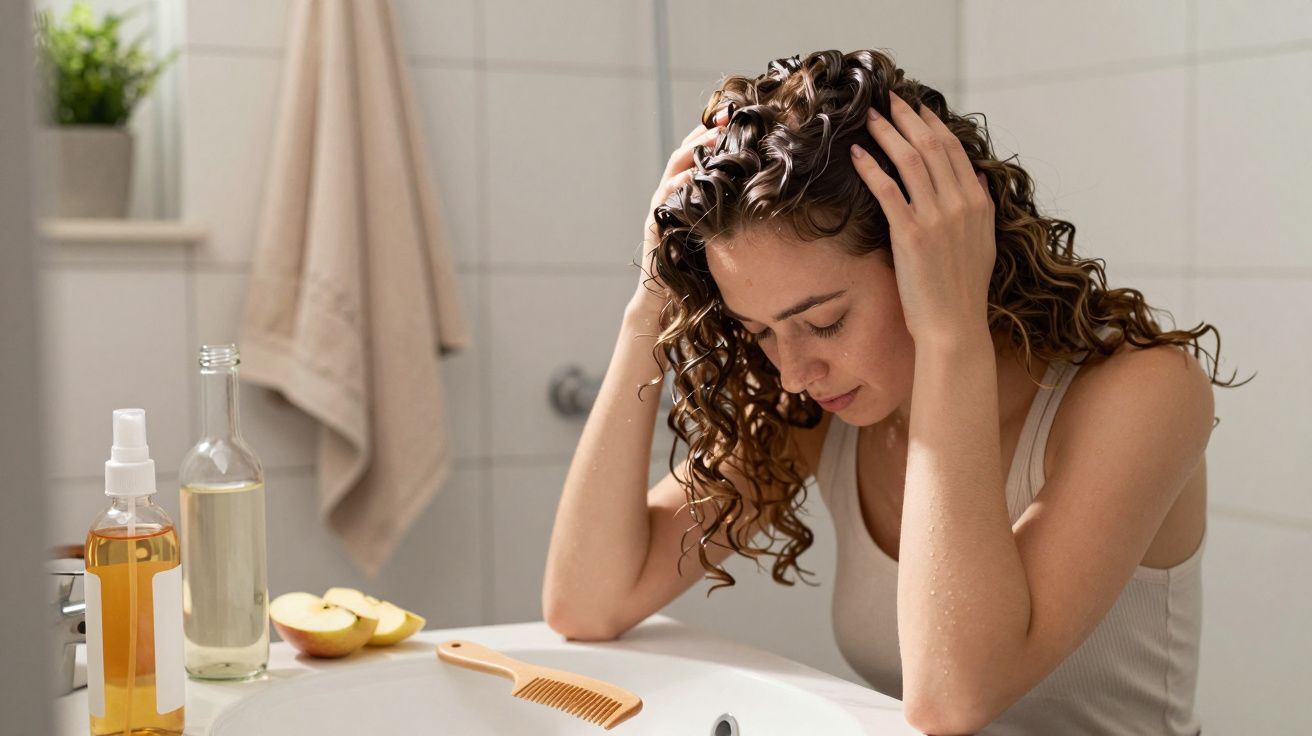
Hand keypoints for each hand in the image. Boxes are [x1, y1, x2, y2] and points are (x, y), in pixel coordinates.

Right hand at [630, 108, 729, 317]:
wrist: (668, 299)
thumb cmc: (698, 268)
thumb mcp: (719, 231)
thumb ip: (732, 210)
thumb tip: (767, 194)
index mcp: (686, 192)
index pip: (699, 154)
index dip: (715, 133)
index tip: (738, 115)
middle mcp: (670, 194)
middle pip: (685, 153)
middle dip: (704, 133)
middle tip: (727, 116)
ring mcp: (661, 208)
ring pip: (674, 170)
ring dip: (693, 152)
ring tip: (714, 138)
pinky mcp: (655, 225)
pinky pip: (665, 198)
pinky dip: (679, 185)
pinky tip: (694, 177)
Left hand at [848, 91, 995, 346]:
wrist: (954, 325)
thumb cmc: (963, 290)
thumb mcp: (984, 242)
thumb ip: (980, 205)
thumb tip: (974, 175)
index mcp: (978, 203)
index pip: (953, 150)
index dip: (932, 124)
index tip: (915, 108)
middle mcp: (959, 204)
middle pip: (931, 146)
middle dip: (907, 118)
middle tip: (887, 100)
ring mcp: (935, 217)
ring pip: (909, 160)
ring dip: (887, 133)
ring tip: (869, 117)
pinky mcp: (910, 234)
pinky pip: (887, 190)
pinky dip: (871, 167)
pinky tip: (857, 153)